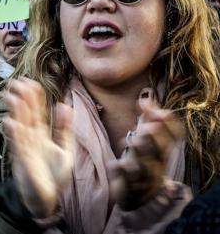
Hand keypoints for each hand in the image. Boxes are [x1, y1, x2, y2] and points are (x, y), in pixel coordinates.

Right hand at [2, 78, 73, 217]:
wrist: (47, 199)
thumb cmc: (54, 175)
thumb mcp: (65, 149)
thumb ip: (64, 129)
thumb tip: (64, 105)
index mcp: (41, 134)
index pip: (36, 111)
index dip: (33, 97)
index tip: (30, 82)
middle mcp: (31, 138)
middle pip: (25, 114)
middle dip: (21, 98)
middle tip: (16, 82)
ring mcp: (25, 148)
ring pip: (19, 125)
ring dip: (15, 111)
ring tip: (11, 96)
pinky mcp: (22, 160)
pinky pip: (17, 145)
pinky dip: (14, 134)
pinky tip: (11, 122)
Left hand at [108, 89, 183, 210]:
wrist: (135, 195)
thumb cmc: (141, 161)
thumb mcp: (145, 139)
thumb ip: (147, 118)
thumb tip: (145, 95)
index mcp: (163, 151)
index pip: (175, 137)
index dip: (170, 124)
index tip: (159, 111)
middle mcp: (157, 164)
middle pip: (161, 152)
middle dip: (156, 139)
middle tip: (147, 127)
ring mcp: (144, 177)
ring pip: (146, 168)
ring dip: (141, 154)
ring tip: (133, 141)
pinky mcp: (129, 188)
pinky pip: (127, 182)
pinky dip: (121, 173)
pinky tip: (114, 164)